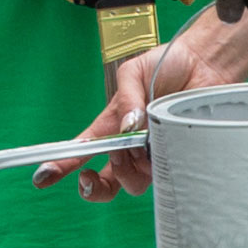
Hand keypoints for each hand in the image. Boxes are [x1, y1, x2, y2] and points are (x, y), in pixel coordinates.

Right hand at [36, 16, 247, 197]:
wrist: (205, 63)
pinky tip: (165, 144)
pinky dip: (159, 165)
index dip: (61, 166)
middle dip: (97, 182)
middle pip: (105, 181)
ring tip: (146, 141)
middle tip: (109, 162)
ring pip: (132, 183)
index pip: (82, 150)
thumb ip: (126, 99)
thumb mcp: (134, 71)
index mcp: (111, 124)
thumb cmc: (167, 64)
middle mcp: (129, 145)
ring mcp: (152, 154)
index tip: (42, 177)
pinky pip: (162, 176)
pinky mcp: (175, 157)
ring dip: (132, 169)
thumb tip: (127, 128)